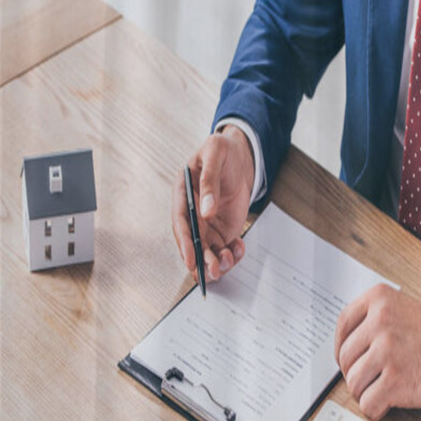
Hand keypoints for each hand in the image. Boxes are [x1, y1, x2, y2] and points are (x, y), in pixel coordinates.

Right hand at [171, 126, 254, 282]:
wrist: (240, 155)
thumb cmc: (222, 150)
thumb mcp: (214, 153)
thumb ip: (209, 181)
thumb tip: (206, 211)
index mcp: (183, 194)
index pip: (180, 223)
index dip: (184, 243)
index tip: (191, 260)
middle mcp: (193, 214)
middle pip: (192, 244)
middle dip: (201, 261)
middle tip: (213, 271)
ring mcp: (208, 224)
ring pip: (207, 252)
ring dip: (217, 262)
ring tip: (230, 258)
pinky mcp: (223, 230)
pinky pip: (224, 249)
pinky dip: (232, 255)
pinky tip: (240, 249)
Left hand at [334, 284, 420, 420]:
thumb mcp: (397, 305)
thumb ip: (369, 317)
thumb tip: (344, 342)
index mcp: (378, 299)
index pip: (343, 326)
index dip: (341, 347)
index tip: (347, 357)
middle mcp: (380, 323)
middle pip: (346, 358)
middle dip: (354, 372)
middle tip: (369, 376)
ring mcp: (387, 352)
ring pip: (354, 383)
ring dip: (364, 391)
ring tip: (379, 387)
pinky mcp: (396, 380)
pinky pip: (368, 403)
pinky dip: (375, 407)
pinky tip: (385, 401)